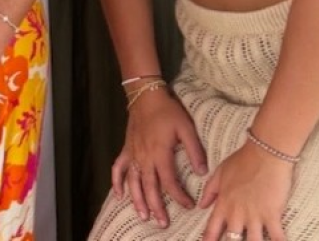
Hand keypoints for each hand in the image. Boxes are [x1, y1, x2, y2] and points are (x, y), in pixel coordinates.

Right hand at [112, 87, 207, 227]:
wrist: (145, 95)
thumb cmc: (167, 111)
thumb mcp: (186, 128)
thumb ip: (194, 151)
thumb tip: (202, 173)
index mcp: (160, 153)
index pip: (169, 182)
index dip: (179, 196)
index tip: (189, 206)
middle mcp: (144, 157)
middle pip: (149, 187)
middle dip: (156, 207)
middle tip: (162, 224)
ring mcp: (133, 153)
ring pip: (133, 181)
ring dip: (137, 200)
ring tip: (143, 216)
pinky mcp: (126, 148)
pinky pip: (118, 167)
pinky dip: (116, 181)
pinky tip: (118, 194)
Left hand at [199, 141, 293, 240]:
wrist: (265, 154)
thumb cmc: (243, 161)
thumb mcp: (220, 172)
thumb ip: (210, 190)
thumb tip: (201, 206)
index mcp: (224, 203)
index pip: (213, 227)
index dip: (209, 240)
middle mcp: (237, 213)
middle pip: (232, 239)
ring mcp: (255, 216)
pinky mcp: (272, 215)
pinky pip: (276, 238)